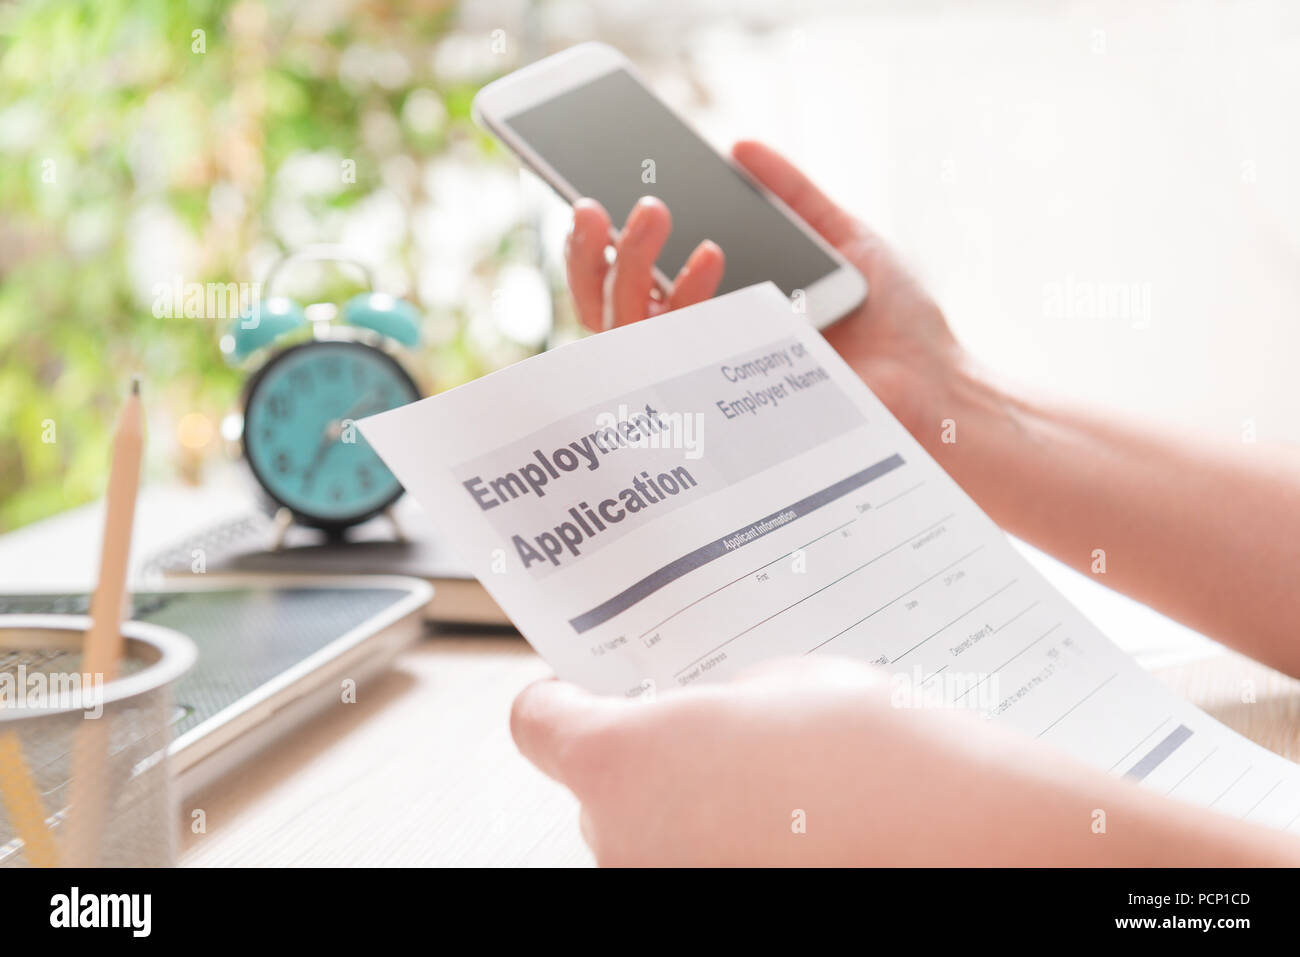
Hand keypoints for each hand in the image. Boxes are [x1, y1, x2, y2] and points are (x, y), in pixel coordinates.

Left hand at [512, 656, 1296, 865]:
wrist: (972, 847)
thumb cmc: (880, 755)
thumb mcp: (784, 682)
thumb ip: (714, 695)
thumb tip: (701, 713)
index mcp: (623, 759)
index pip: (536, 722)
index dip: (562, 697)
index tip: (588, 685)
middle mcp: (623, 840)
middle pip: (598, 787)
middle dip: (645, 755)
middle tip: (708, 725)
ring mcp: (667, 891)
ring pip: (648, 836)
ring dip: (688, 809)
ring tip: (773, 783)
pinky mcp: (708, 915)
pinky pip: (695, 869)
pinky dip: (727, 850)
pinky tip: (797, 829)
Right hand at [565, 140, 966, 440]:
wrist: (940, 385)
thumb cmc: (899, 325)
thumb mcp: (844, 239)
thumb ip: (793, 195)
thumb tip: (739, 148)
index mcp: (721, 317)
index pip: (637, 287)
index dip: (602, 248)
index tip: (596, 200)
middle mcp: (704, 354)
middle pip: (615, 310)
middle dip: (597, 255)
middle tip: (617, 204)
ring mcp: (710, 384)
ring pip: (625, 336)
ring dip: (626, 268)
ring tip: (653, 213)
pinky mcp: (727, 409)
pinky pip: (672, 364)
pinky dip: (682, 301)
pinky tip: (711, 257)